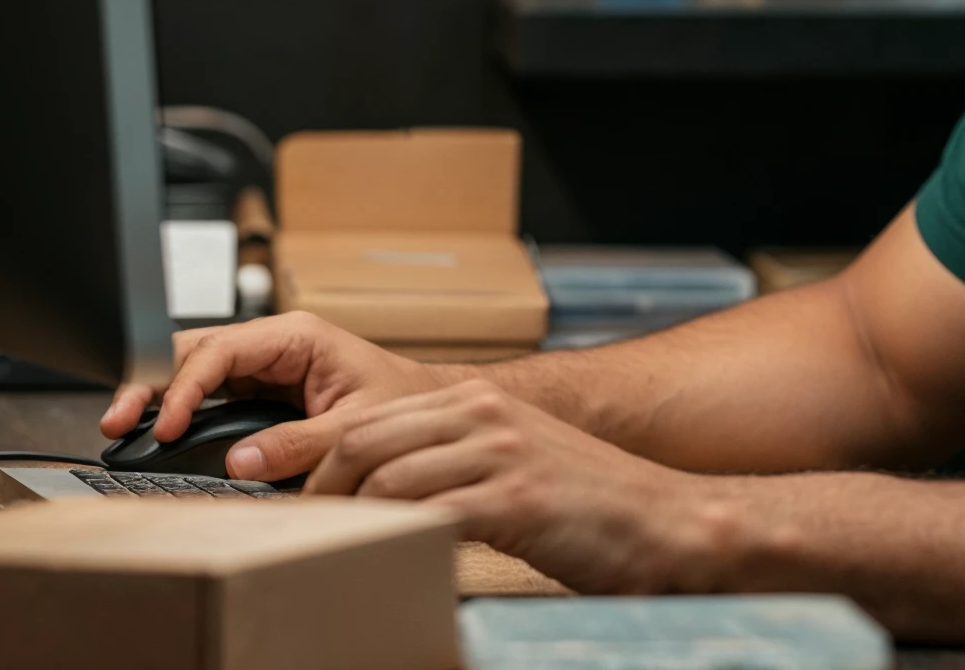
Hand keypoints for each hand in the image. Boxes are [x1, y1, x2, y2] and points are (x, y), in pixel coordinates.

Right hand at [100, 312, 457, 481]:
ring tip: (120, 424)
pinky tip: (154, 429)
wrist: (427, 413)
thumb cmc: (402, 405)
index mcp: (297, 337)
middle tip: (116, 419)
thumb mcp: (354, 426)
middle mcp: (274, 346)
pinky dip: (178, 410)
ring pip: (194, 370)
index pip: (222, 350)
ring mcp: (264, 367)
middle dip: (150, 381)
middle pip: (194, 351)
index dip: (186, 386)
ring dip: (156, 395)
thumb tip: (243, 462)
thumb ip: (300, 444)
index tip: (166, 424)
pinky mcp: (260, 391)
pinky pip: (209, 394)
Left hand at [308, 378, 731, 594]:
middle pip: (363, 440)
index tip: (295, 499)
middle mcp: (486, 414)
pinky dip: (395, 539)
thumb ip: (455, 464)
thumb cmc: (590, 507)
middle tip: (297, 533)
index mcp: (480, 402)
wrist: (669, 523)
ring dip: (347, 520)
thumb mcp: (514, 465)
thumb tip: (382, 495)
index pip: (369, 420)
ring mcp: (502, 452)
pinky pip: (431, 514)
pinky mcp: (518, 498)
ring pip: (387, 476)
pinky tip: (387, 562)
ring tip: (331, 554)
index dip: (319, 460)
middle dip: (318, 489)